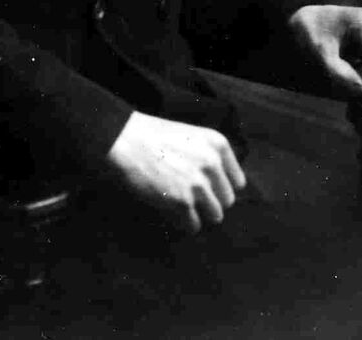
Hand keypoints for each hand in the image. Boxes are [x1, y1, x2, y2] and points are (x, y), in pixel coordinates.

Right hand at [106, 110, 245, 233]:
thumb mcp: (190, 137)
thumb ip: (208, 158)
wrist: (124, 140)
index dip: (220, 187)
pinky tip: (169, 211)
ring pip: (215, 216)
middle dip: (210, 201)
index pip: (237, 182)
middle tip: (189, 197)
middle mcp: (213, 164)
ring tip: (180, 205)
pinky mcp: (182, 202)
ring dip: (198, 213)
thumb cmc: (151, 136)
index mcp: (217, 145)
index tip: (207, 189)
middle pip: (227, 201)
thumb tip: (218, 188)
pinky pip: (193, 225)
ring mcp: (198, 184)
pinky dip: (182, 223)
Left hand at [289, 5, 361, 96]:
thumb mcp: (320, 54)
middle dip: (361, 73)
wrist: (303, 21)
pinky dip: (361, 64)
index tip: (341, 77)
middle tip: (338, 73)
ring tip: (339, 64)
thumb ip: (340, 73)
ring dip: (360, 70)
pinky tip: (344, 59)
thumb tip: (361, 91)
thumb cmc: (309, 34)